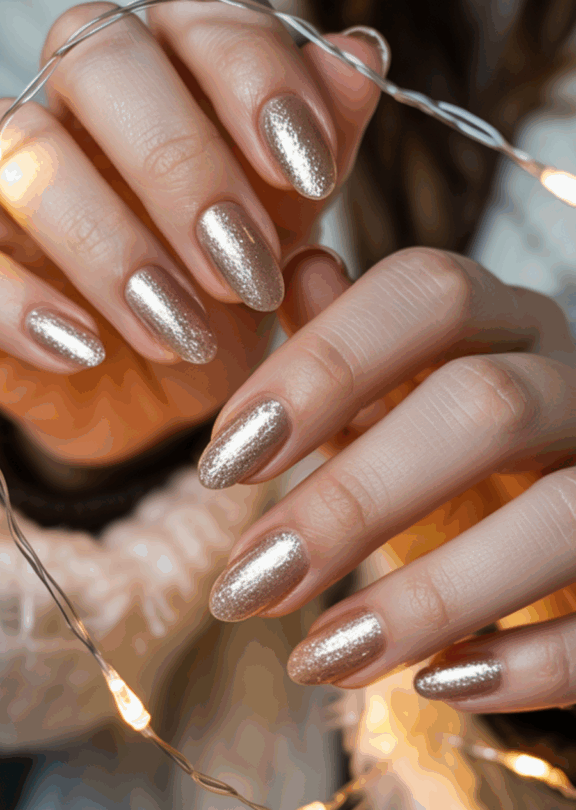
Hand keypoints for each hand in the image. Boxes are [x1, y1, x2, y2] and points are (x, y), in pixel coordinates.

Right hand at [0, 0, 383, 469]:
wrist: (162, 385)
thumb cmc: (229, 286)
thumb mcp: (290, 222)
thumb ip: (322, 140)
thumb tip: (364, 54)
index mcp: (173, 60)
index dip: (253, 62)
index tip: (310, 168)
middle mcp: (84, 91)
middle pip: (101, 54)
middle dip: (184, 164)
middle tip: (248, 269)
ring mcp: (13, 161)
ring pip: (28, 147)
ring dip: (115, 247)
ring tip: (185, 332)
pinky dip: (20, 301)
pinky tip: (85, 349)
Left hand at [203, 245, 575, 712]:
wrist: (555, 538)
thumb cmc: (459, 462)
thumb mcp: (393, 401)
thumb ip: (345, 349)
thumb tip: (295, 271)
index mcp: (504, 323)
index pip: (427, 294)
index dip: (323, 364)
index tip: (226, 457)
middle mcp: (573, 382)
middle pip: (485, 405)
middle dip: (354, 499)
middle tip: (249, 581)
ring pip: (560, 512)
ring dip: (428, 594)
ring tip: (320, 656)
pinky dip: (527, 661)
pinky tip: (436, 683)